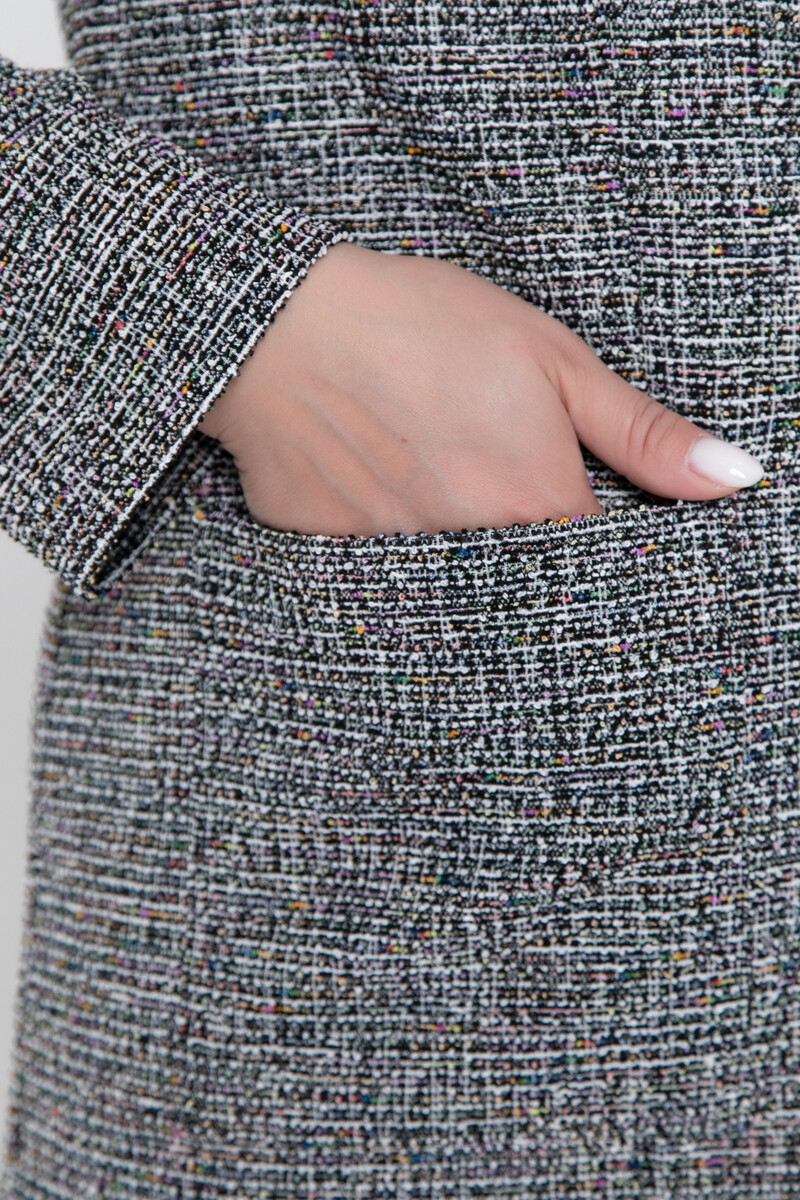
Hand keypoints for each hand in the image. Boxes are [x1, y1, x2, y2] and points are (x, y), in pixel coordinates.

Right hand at [198, 242, 763, 535]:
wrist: (277, 318)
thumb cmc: (420, 323)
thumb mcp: (550, 359)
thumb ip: (642, 433)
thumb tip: (734, 480)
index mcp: (533, 504)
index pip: (595, 560)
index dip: (587, 521)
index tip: (564, 485)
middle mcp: (467, 551)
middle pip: (520, 575)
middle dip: (514, 530)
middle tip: (477, 459)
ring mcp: (389, 562)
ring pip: (447, 573)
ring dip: (447, 529)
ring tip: (419, 456)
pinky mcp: (328, 558)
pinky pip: (371, 566)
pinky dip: (378, 526)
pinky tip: (365, 468)